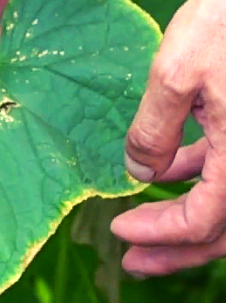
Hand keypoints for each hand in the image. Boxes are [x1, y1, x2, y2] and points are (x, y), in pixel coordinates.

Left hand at [111, 0, 225, 276]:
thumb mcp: (178, 72)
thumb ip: (156, 129)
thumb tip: (138, 172)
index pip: (206, 220)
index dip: (161, 234)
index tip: (120, 232)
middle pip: (225, 227)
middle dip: (177, 248)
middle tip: (132, 264)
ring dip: (188, 216)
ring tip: (140, 224)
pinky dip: (201, 177)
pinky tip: (166, 170)